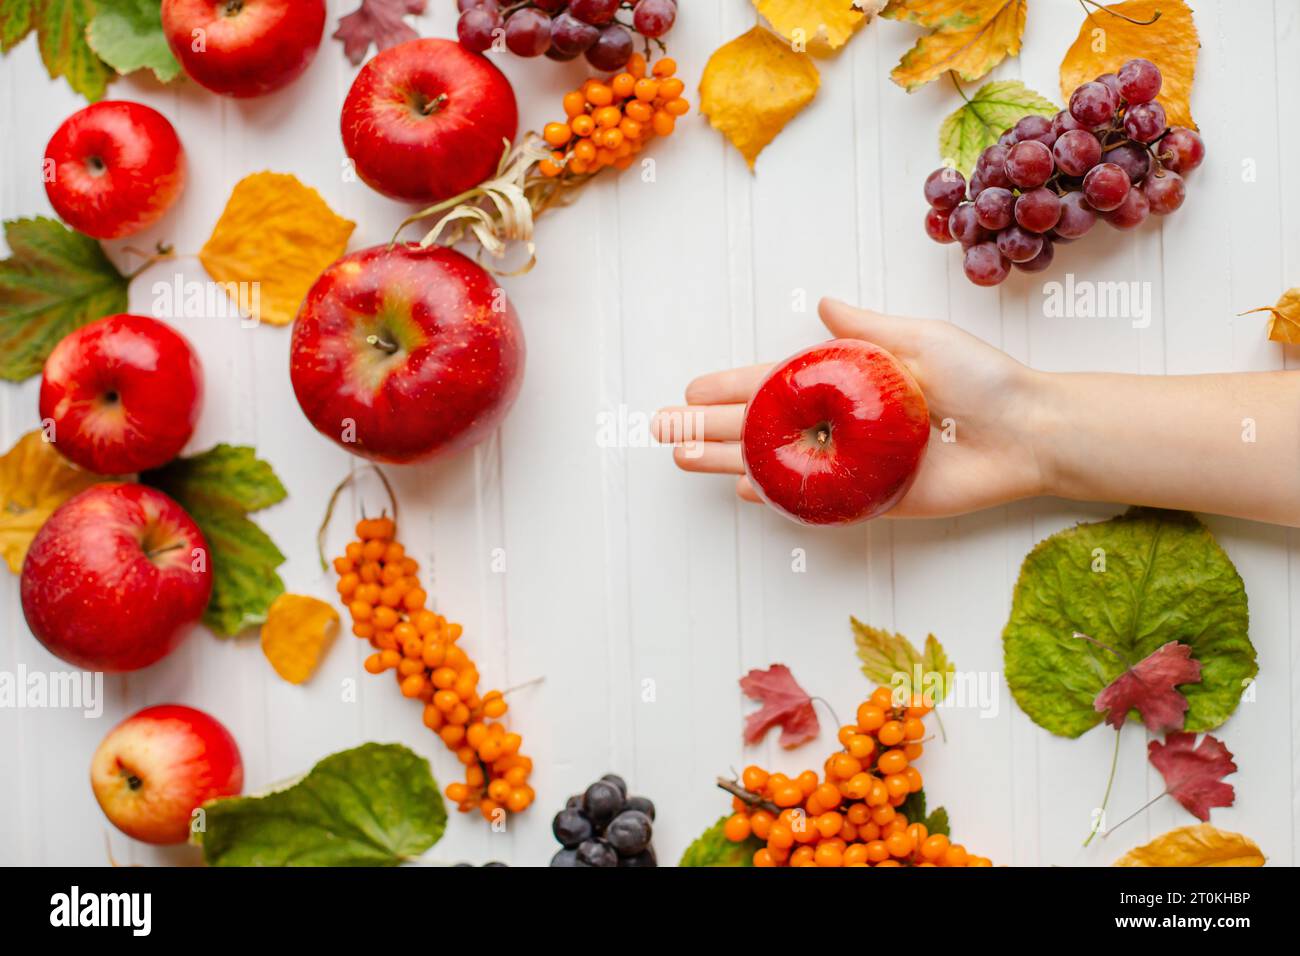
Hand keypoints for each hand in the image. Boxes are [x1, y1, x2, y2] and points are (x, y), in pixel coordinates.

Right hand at [653, 298, 1051, 518]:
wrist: (1030, 433)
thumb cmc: (984, 379)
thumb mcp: (922, 339)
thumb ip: (868, 329)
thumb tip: (823, 305)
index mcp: (850, 380)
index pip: (776, 382)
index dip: (732, 386)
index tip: (692, 388)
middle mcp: (843, 422)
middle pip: (762, 426)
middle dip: (710, 426)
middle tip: (664, 428)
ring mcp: (852, 463)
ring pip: (777, 463)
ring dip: (729, 460)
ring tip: (685, 457)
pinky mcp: (872, 499)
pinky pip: (814, 500)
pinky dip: (778, 497)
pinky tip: (744, 490)